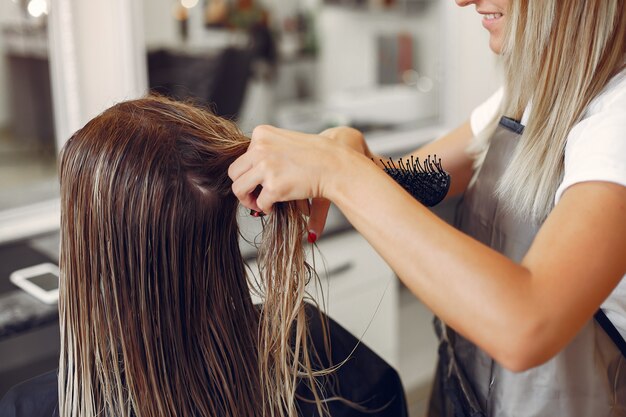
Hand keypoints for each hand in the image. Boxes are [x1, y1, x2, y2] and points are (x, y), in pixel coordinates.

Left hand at [228, 125, 368, 237]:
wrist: (335, 165)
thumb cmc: (317, 155)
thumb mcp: (286, 142)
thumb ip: (266, 151)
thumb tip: (249, 170)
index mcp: (261, 134)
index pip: (242, 156)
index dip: (249, 172)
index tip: (259, 180)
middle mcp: (260, 148)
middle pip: (234, 172)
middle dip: (242, 187)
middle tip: (253, 196)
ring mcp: (265, 167)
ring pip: (239, 188)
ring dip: (248, 200)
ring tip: (259, 204)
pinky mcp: (274, 186)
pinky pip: (260, 203)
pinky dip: (266, 208)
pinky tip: (276, 206)